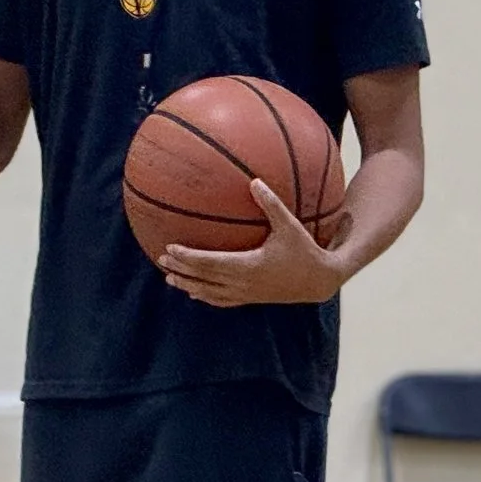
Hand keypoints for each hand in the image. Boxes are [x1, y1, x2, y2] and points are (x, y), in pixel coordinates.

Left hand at [160, 181, 347, 307]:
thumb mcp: (290, 226)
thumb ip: (271, 204)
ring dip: (188, 284)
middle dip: (181, 269)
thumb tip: (254, 181)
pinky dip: (205, 296)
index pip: (209, 262)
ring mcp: (246, 294)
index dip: (188, 256)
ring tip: (170, 278)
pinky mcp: (251, 299)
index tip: (170, 247)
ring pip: (209, 293)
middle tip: (161, 259)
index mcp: (247, 266)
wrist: (319, 281)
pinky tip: (195, 293)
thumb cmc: (305, 250)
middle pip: (203, 278)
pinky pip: (222, 300)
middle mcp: (242, 283)